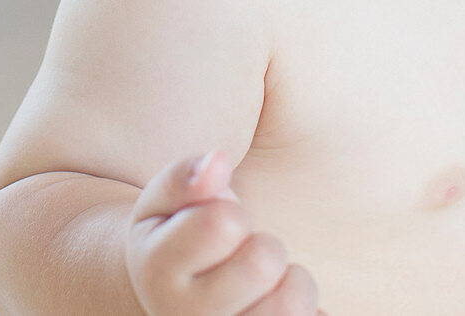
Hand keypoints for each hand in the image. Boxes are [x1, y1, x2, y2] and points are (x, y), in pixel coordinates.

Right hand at [127, 151, 323, 314]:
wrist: (172, 300)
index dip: (233, 213)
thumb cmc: (176, 234)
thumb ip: (187, 177)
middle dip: (265, 246)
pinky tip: (279, 305)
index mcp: (157, 273)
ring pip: (291, 305)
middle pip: (263, 264)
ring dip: (292, 283)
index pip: (223, 223)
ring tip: (267, 285)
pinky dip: (307, 311)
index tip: (221, 225)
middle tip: (246, 255)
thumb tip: (218, 162)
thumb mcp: (163, 200)